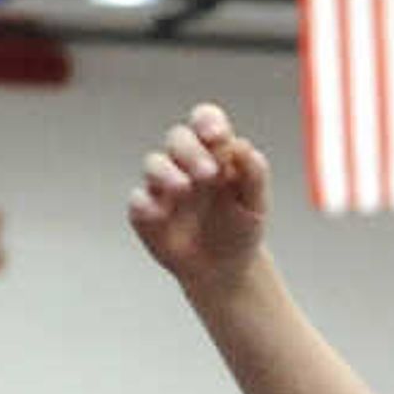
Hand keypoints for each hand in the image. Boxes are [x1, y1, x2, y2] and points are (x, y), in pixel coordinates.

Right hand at [130, 103, 269, 294]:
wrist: (224, 272)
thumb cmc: (240, 230)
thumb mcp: (255, 205)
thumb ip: (254, 174)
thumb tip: (242, 146)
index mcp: (214, 152)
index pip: (204, 121)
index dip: (207, 121)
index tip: (217, 136)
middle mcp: (184, 163)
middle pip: (178, 138)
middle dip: (190, 150)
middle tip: (208, 174)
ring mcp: (162, 187)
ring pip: (153, 163)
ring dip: (166, 172)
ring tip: (184, 190)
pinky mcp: (145, 213)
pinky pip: (138, 200)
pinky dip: (145, 204)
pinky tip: (161, 214)